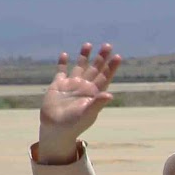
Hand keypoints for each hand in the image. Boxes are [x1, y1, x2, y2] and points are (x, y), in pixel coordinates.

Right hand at [38, 43, 121, 162]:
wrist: (56, 129)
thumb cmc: (75, 124)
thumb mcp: (88, 114)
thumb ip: (98, 104)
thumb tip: (110, 95)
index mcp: (94, 93)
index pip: (105, 77)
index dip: (111, 67)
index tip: (117, 56)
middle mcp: (84, 87)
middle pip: (94, 69)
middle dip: (101, 58)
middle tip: (107, 45)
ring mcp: (71, 85)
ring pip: (79, 67)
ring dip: (84, 56)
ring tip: (88, 44)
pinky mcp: (58, 86)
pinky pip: (61, 72)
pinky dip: (63, 63)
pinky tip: (65, 55)